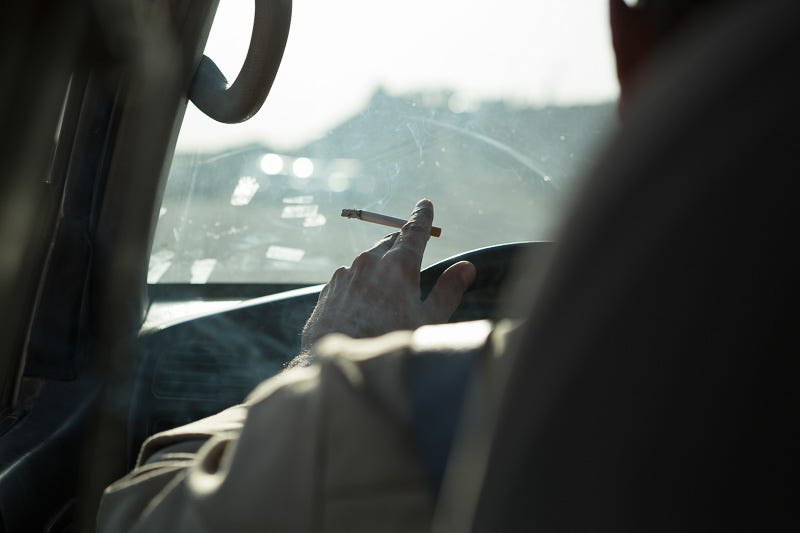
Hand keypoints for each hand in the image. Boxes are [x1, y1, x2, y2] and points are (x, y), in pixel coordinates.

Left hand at [299, 199, 475, 353]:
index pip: (415, 231)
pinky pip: (351, 277)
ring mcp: (346, 273)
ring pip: (368, 261)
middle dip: (402, 245)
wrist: (336, 363)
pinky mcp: (330, 287)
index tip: (425, 205)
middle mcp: (369, 262)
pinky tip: (364, 309)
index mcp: (398, 265)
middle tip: (412, 258)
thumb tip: (466, 267)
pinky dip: (361, 284)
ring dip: (380, 268)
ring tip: (387, 298)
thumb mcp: (427, 321)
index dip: (423, 217)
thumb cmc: (387, 343)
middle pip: (390, 243)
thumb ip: (448, 291)